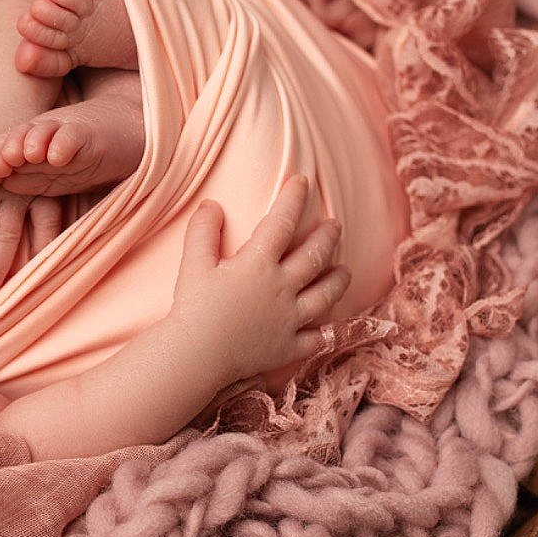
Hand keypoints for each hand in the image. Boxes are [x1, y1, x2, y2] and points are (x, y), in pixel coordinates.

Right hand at [168, 175, 350, 384]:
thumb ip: (203, 231)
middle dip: (327, 237)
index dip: (293, 198)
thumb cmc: (193, 308)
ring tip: (344, 270)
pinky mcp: (288, 347)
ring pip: (325, 295)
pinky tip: (332, 326)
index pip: (281, 222)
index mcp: (258, 264)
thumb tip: (212, 205)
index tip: (302, 181)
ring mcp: (289, 319)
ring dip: (337, 280)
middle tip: (334, 224)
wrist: (198, 355)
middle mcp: (282, 288)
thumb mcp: (193, 264)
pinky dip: (326, 332)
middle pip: (314, 256)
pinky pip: (316, 339)